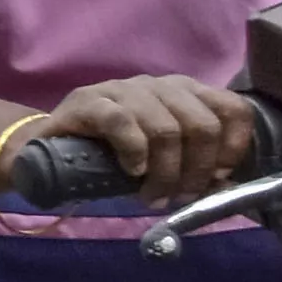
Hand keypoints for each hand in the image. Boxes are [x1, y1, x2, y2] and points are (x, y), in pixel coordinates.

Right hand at [44, 74, 256, 207]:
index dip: (233, 147)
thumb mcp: (164, 158)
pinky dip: (133, 152)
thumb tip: (227, 187)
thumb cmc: (114, 154)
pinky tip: (131, 170)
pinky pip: (122, 123)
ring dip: (165, 173)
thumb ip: (196, 167)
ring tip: (152, 195)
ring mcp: (123, 89)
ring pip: (166, 128)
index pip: (232, 109)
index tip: (218, 176)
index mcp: (186, 93)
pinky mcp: (88, 100)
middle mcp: (160, 84)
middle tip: (179, 196)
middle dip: (196, 171)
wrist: (49, 148)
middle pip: (202, 125)